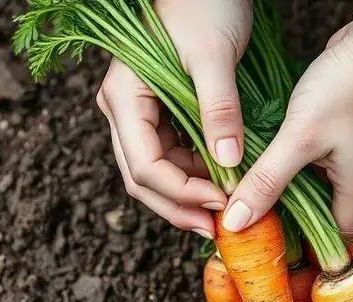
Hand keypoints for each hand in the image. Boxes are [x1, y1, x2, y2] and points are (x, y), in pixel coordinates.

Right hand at [96, 0, 251, 237]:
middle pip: (143, 179)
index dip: (182, 193)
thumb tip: (229, 163)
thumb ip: (219, 110)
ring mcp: (139, 113)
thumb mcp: (214, 57)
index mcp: (123, 98)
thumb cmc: (204, 6)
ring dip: (188, 195)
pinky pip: (172, 155)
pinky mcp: (160, 113)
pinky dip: (195, 175)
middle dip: (180, 206)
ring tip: (226, 209)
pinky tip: (223, 184)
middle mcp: (123, 111)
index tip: (223, 200)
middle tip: (218, 228)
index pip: (145, 167)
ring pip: (157, 172)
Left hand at [223, 22, 352, 236]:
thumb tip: (237, 221)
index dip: (308, 240)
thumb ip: (267, 180)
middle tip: (264, 205)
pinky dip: (315, 153)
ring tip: (271, 172)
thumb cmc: (346, 88)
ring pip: (333, 176)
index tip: (277, 239)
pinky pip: (338, 153)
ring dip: (305, 176)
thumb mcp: (298, 139)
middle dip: (301, 207)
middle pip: (334, 205)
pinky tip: (293, 140)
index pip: (336, 233)